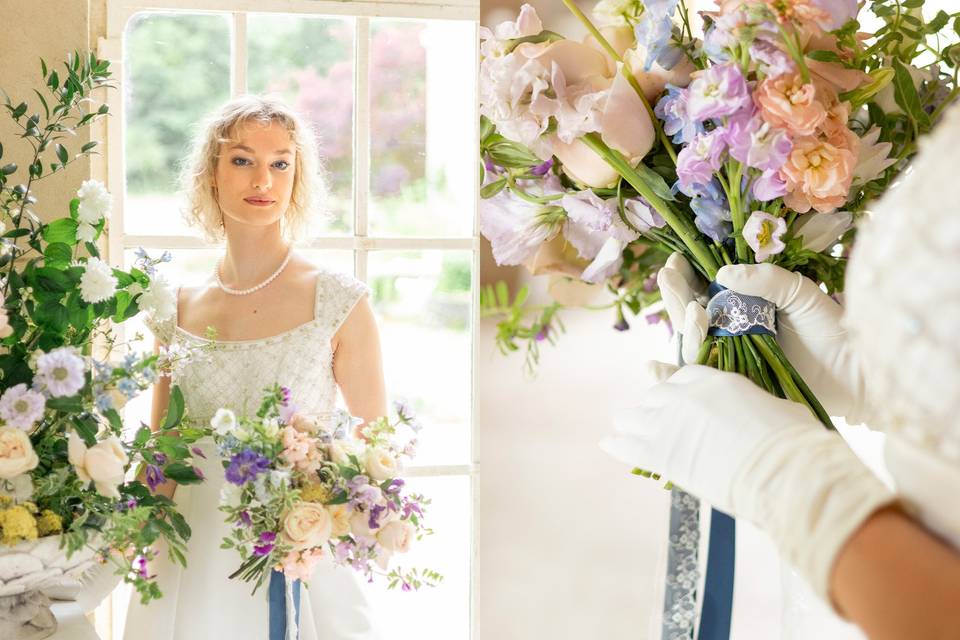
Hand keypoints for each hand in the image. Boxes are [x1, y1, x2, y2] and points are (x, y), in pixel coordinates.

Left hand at [600, 363, 893, 602]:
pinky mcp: (660, 453)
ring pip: (634, 416)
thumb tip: (763, 416)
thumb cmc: (794, 445)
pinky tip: (607, 444)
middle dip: (653, 406)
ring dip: (631, 422)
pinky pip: (626, 445)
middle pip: (656, 395)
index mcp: (717, 382)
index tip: (673, 397)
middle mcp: (687, 397)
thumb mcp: (778, 412)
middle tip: (651, 418)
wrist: (783, 473)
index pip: (684, 377)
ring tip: (623, 428)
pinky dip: (616, 444)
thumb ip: (757, 408)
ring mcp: (669, 423)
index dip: (677, 388)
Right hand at [658, 253, 866, 422]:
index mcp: (744, 304)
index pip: (704, 287)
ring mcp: (730, 358)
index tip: (676, 261)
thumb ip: (765, 280)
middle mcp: (731, 330)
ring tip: (694, 312)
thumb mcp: (799, 293)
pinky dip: (670, 375)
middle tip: (670, 277)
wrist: (857, 373)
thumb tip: (721, 274)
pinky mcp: (732, 385)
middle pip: (690, 313)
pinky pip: (697, 379)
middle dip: (676, 295)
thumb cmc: (832, 328)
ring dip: (683, 328)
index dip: (687, 275)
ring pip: (691, 343)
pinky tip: (652, 368)